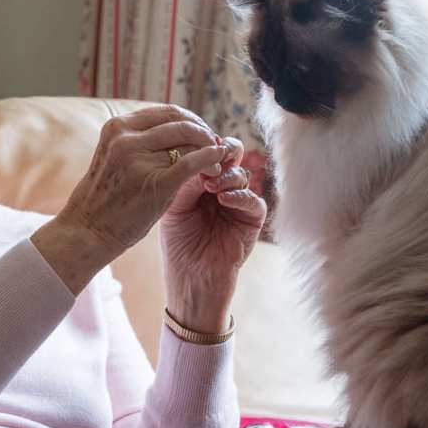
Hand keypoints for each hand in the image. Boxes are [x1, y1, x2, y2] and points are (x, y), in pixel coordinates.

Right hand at [33, 106, 228, 293]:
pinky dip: (210, 159)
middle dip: (204, 132)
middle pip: (181, 122)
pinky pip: (191, 163)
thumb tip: (178, 131)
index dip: (191, 120)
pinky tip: (217, 165)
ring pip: (189, 140)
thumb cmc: (103, 199)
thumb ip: (139, 142)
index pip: (166, 112)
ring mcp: (139, 159)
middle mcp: (126, 138)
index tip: (202, 133)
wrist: (86, 232)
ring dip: (209, 147)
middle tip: (215, 146)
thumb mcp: (113, 157)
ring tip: (217, 161)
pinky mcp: (155, 182)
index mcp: (117, 127)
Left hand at [161, 135, 267, 331]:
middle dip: (222, 151)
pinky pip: (254, 201)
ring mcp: (238, 203)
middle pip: (231, 156)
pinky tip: (223, 199)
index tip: (194, 144)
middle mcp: (221, 188)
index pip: (207, 152)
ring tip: (211, 186)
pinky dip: (240, 196)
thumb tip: (197, 154)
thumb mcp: (173, 208)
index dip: (203, 146)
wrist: (191, 282)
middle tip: (211, 154)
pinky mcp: (252, 221)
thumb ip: (184, 181)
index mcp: (201, 181)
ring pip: (242, 174)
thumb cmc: (178, 246)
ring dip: (227, 176)